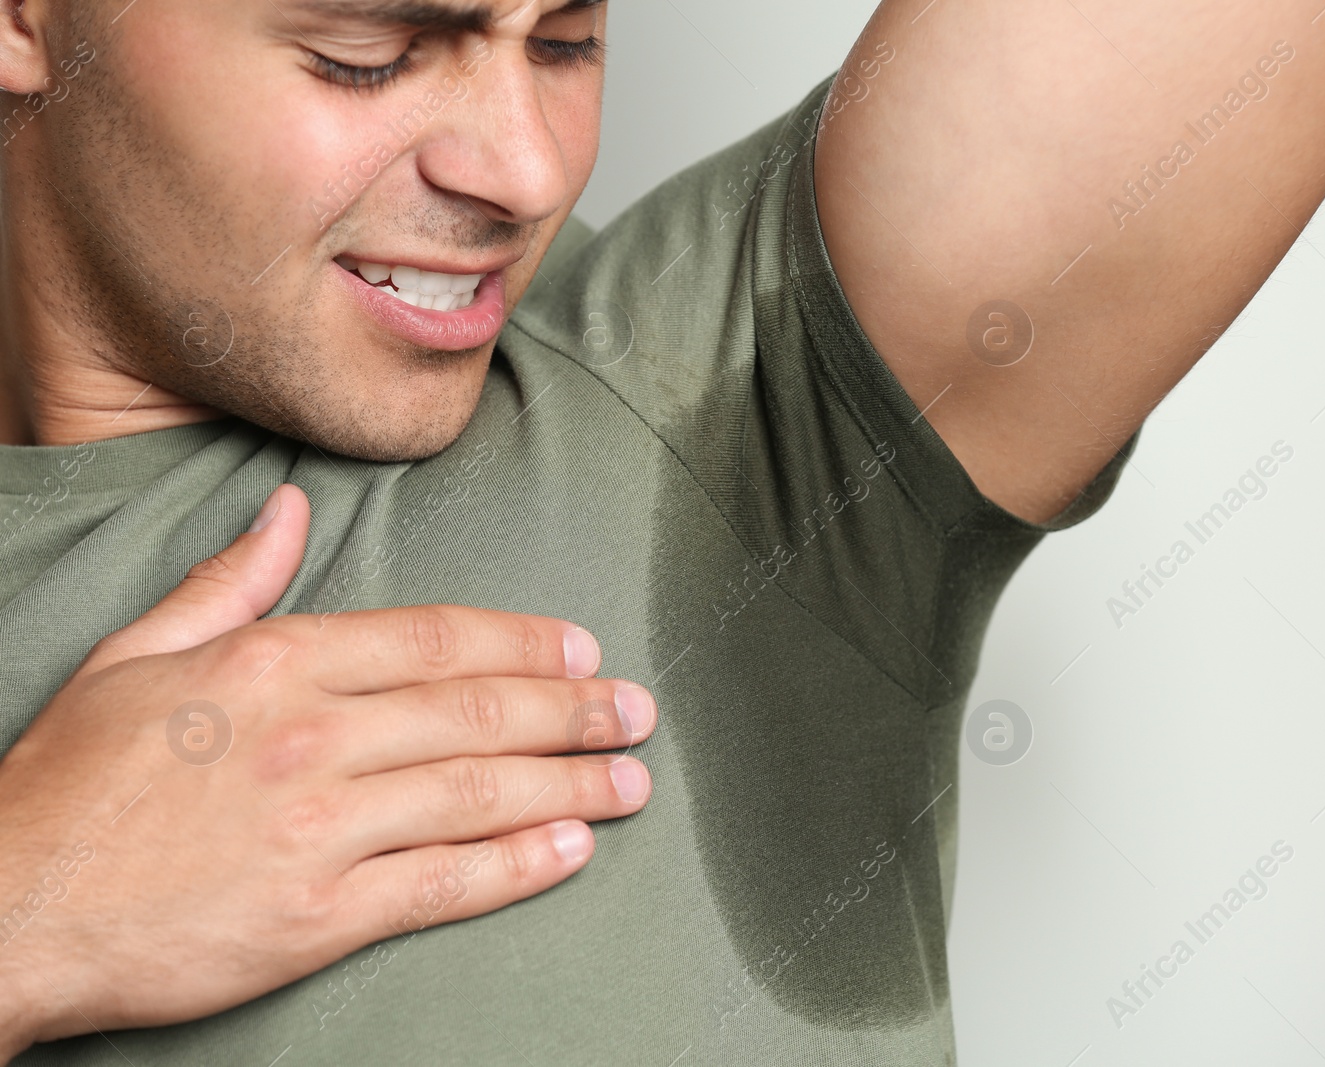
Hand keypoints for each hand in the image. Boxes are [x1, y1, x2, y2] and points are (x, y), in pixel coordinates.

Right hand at [0, 485, 654, 1059]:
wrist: (7, 913)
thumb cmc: (70, 784)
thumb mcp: (135, 657)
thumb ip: (227, 582)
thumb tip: (290, 513)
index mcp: (274, 663)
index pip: (435, 638)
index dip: (525, 641)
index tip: (583, 648)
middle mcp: (311, 737)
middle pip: (480, 710)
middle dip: (576, 709)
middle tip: (639, 711)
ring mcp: (320, 829)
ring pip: (481, 793)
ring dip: (574, 782)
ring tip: (635, 778)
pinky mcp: (319, 918)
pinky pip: (445, 883)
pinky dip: (520, 864)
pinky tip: (574, 846)